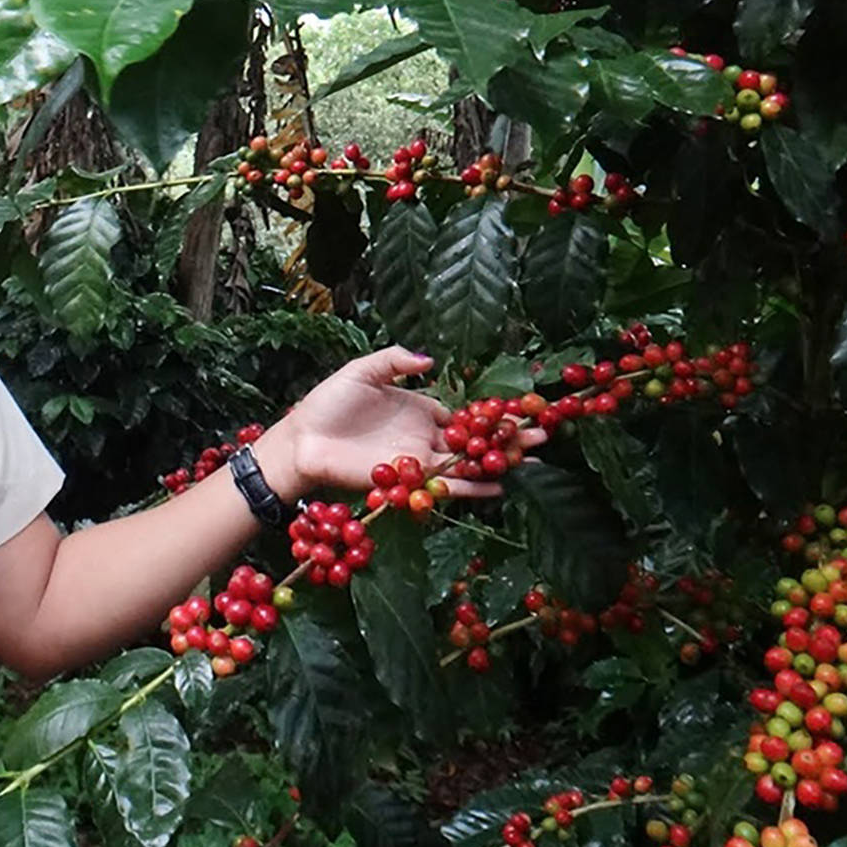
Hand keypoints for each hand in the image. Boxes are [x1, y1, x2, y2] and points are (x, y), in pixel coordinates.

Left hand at [253, 347, 542, 502]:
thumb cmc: (328, 403)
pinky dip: (470, 486)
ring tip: (531, 460)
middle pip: (474, 440)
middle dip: (507, 439)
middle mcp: (424, 435)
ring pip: (466, 463)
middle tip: (543, 436)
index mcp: (419, 407)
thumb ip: (394, 360)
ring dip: (497, 463)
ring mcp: (418, 459)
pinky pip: (443, 483)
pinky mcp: (407, 479)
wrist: (303, 440)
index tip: (521, 410)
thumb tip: (430, 360)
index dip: (491, 414)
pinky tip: (495, 485)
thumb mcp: (361, 370)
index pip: (463, 413)